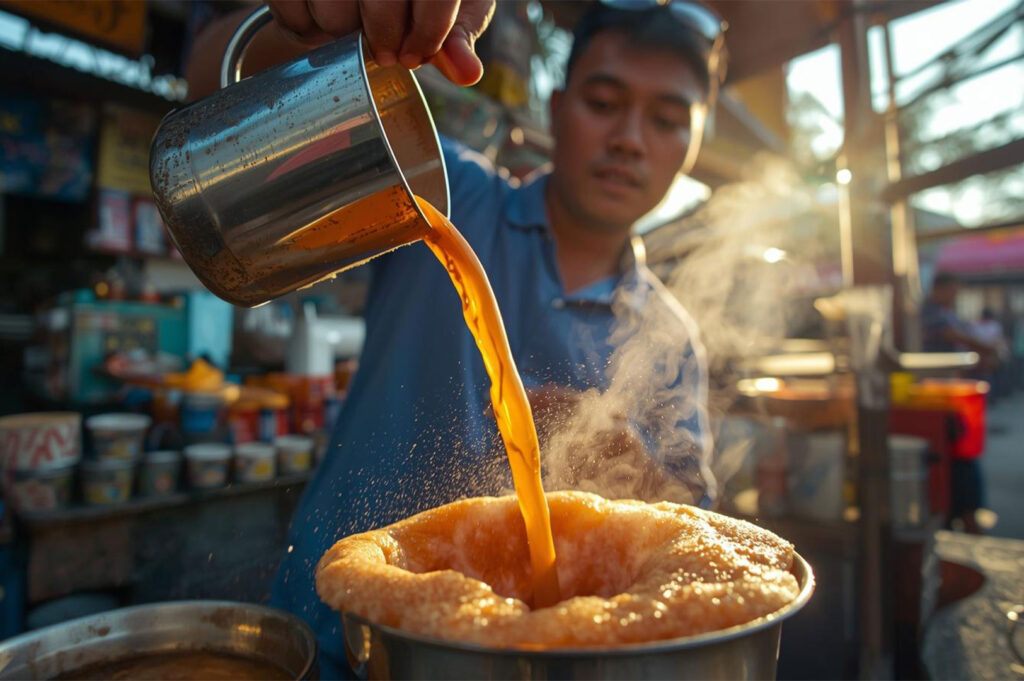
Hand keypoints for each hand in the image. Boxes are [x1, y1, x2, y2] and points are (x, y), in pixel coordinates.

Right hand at [266, 0, 494, 84]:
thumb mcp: (447, 6)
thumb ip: (456, 37)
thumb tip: (468, 74)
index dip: (429, 34)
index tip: (417, 55)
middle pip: (380, 1)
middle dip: (384, 38)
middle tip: (385, 49)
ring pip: (333, 13)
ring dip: (340, 33)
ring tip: (350, 23)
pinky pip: (290, 11)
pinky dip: (302, 25)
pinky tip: (319, 15)